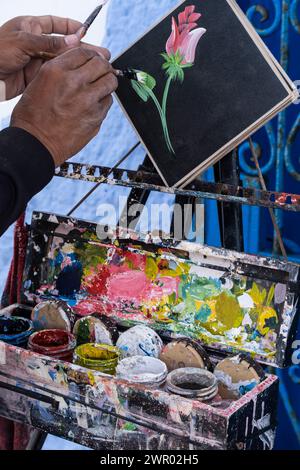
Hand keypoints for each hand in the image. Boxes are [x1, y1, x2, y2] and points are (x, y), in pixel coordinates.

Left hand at [0, 15, 109, 99]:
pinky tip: (80, 80)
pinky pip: (55, 76)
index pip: (56, 24)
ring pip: (62, 62)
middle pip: (64, 45)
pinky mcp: (36, 77)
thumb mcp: (24, 42)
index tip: (87, 32)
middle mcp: (35, 43)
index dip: (72, 27)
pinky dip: (68, 78)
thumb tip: (74, 41)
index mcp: (31, 27)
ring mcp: (36, 61)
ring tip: (97, 69)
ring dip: (79, 66)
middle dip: (83, 50)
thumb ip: (50, 42)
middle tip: (102, 55)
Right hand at [11, 47, 117, 166]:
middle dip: (103, 67)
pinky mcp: (96, 117)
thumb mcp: (40, 81)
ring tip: (99, 88)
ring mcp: (88, 101)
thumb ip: (62, 68)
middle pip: (102, 64)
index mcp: (57, 70)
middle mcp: (74, 83)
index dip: (91, 55)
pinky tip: (93, 106)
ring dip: (107, 83)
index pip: (84, 52)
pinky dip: (103, 101)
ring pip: (110, 82)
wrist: (37, 142)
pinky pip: (108, 102)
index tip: (93, 60)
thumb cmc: (34, 114)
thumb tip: (85, 61)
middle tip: (101, 72)